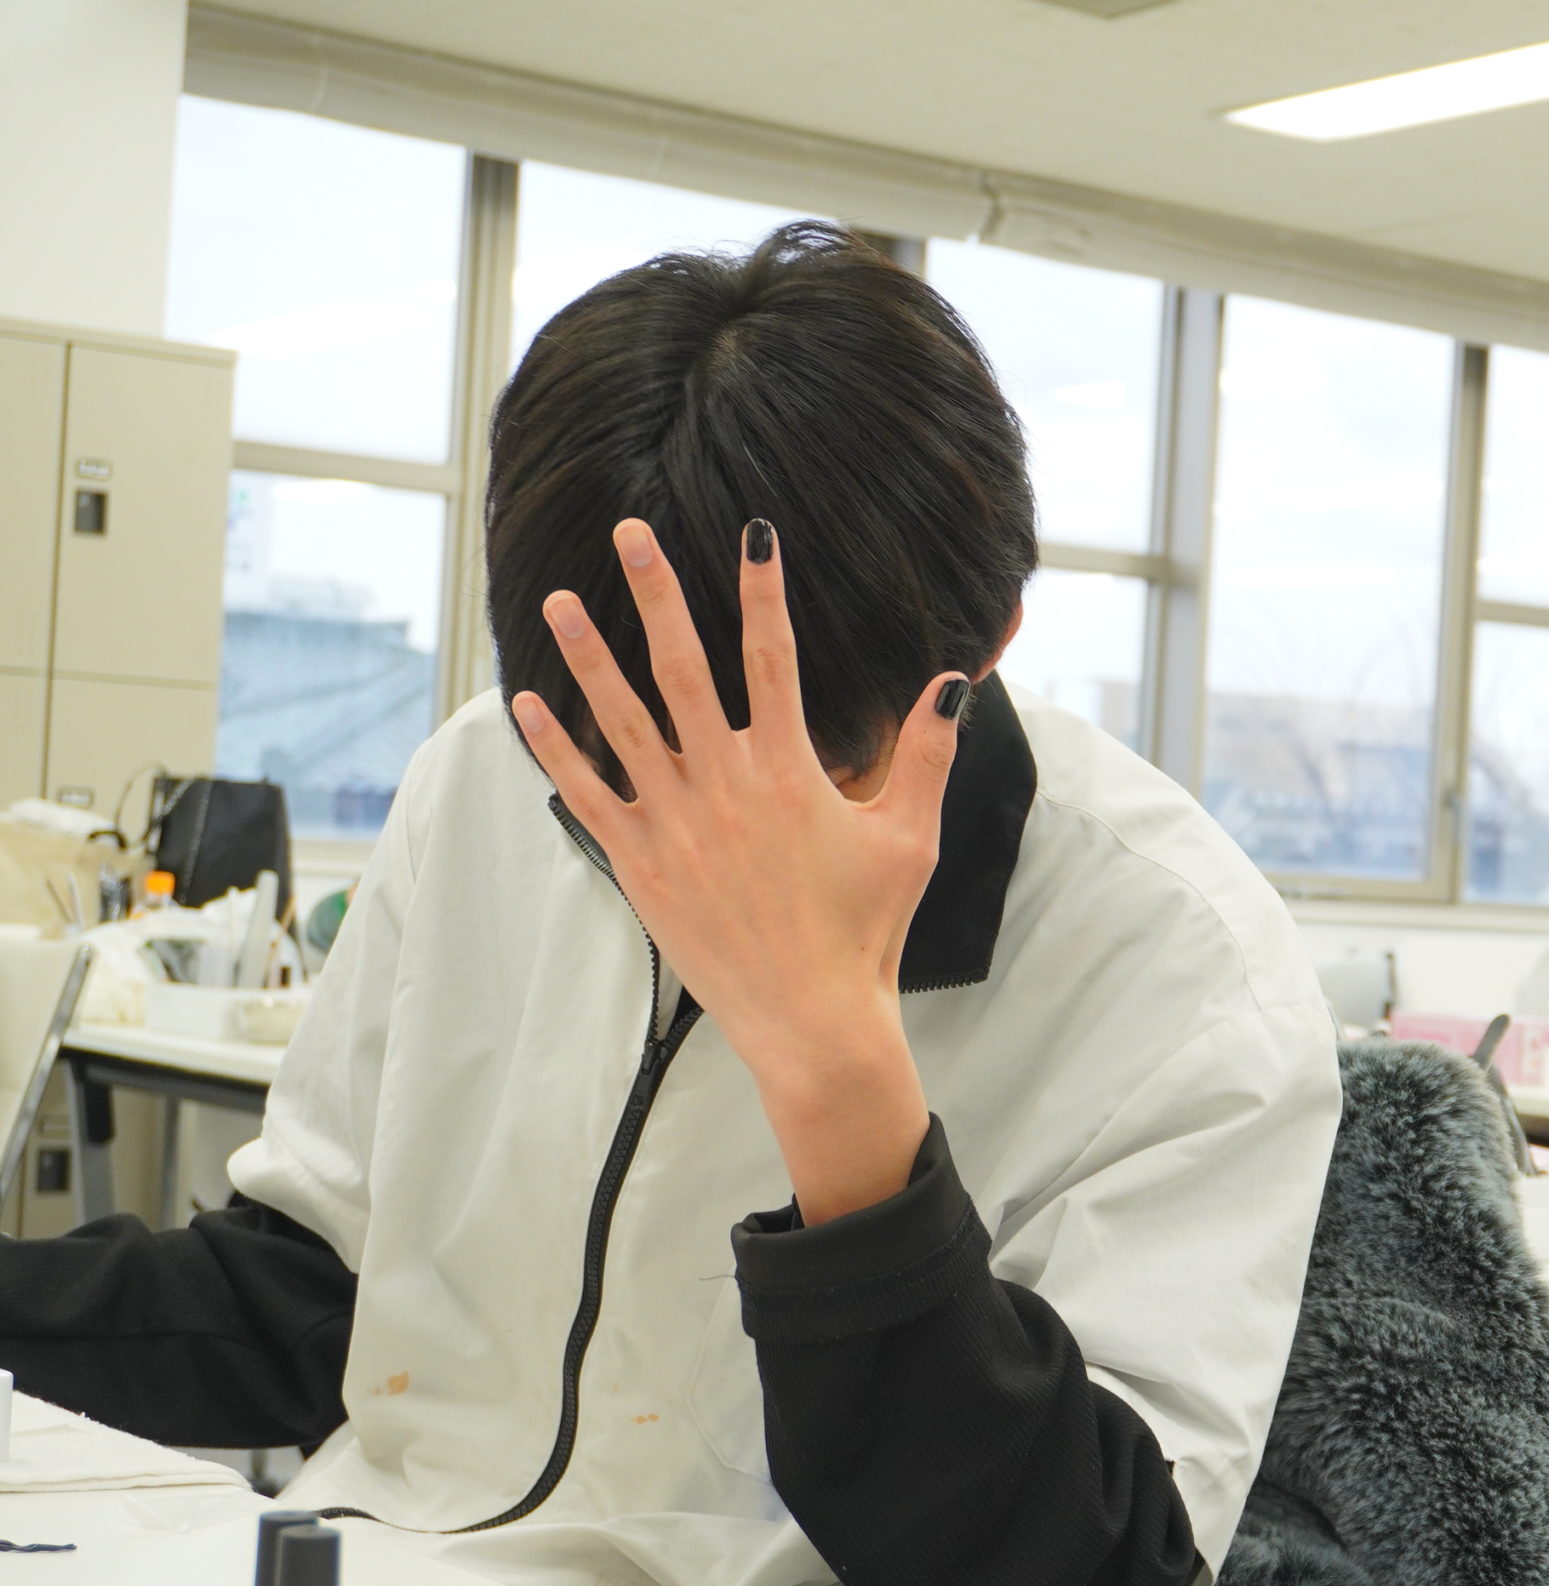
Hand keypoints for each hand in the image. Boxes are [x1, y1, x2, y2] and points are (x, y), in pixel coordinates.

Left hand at [509, 517, 970, 1222]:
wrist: (811, 1020)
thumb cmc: (866, 931)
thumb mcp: (910, 838)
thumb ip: (924, 755)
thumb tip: (949, 683)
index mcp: (790, 773)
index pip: (775, 658)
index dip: (764, 591)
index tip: (753, 532)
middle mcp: (724, 786)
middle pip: (682, 668)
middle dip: (655, 592)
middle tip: (629, 532)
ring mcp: (674, 824)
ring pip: (622, 720)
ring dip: (588, 655)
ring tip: (561, 600)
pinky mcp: (640, 864)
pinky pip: (587, 793)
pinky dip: (556, 747)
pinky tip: (529, 703)